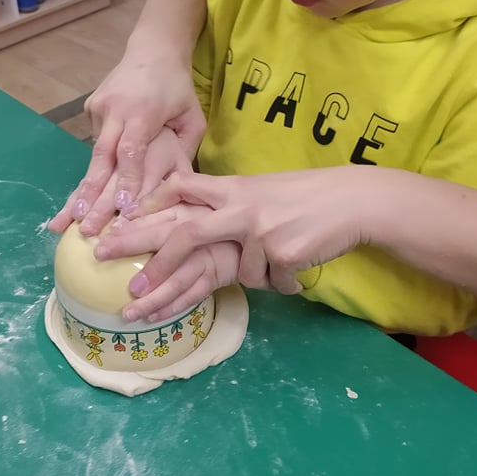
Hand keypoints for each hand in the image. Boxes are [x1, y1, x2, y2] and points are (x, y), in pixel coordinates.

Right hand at [49, 54, 204, 233]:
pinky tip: (84, 192)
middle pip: (101, 155)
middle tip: (81, 220)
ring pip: (94, 152)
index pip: (131, 151)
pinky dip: (95, 165)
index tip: (122, 206)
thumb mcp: (192, 117)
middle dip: (91, 190)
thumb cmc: (178, 89)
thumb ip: (185, 149)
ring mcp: (99, 108)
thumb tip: (175, 186)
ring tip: (71, 216)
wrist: (153, 51)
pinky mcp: (90, 107)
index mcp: (142, 112)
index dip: (126, 179)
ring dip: (85, 185)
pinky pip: (95, 141)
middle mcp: (116, 110)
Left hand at [95, 203, 240, 322]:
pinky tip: (153, 317)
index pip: (154, 218)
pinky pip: (193, 295)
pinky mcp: (216, 277)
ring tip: (128, 311)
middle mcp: (196, 232)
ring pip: (177, 278)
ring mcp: (207, 257)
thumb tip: (124, 216)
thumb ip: (162, 205)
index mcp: (186, 211)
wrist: (254, 231)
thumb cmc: (215, 216)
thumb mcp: (191, 202)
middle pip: (162, 240)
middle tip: (102, 258)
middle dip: (131, 247)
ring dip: (153, 296)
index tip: (101, 242)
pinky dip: (173, 307)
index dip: (128, 229)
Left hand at [96, 166, 370, 318]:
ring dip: (253, 276)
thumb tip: (200, 224)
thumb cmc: (308, 196)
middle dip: (153, 263)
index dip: (151, 203)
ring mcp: (260, 230)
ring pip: (237, 272)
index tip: (122, 220)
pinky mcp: (281, 253)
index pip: (181, 187)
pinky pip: (270, 281)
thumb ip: (231, 204)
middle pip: (184, 234)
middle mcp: (240, 206)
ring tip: (275, 261)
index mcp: (233, 187)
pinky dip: (284, 281)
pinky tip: (299, 269)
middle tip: (130, 288)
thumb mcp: (263, 190)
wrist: (353, 200)